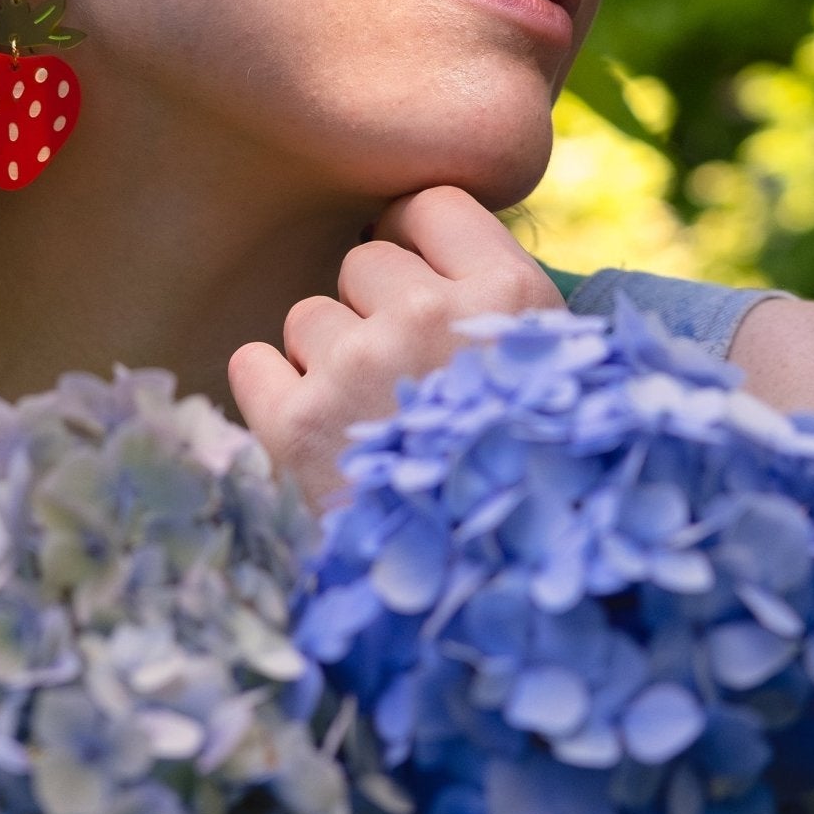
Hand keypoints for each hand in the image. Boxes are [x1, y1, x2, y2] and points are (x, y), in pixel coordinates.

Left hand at [228, 186, 563, 510]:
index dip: (421, 245)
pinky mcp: (294, 428)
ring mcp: (355, 369)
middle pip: (362, 261)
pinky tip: (322, 441)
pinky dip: (275, 398)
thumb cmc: (538, 488)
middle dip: (376, 309)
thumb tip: (434, 258)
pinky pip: (252, 363)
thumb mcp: (561, 383)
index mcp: (508, 296)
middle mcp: (428, 316)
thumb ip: (505, 310)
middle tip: (409, 381)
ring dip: (331, 362)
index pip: (429, 203)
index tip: (428, 289)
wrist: (500, 610)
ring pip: (307, 317)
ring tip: (376, 428)